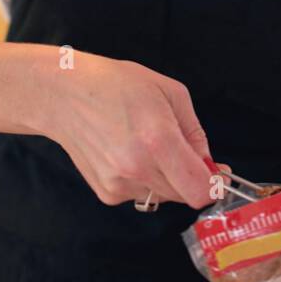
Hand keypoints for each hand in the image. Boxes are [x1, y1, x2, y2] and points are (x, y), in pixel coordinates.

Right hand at [41, 49, 227, 209]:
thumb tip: (209, 163)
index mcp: (158, 140)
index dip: (214, 186)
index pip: (199, 190)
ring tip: (148, 147)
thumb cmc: (117, 85)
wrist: (64, 95)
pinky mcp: (107, 193)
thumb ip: (195, 133)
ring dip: (168, 179)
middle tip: (183, 152)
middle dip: (192, 178)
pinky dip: (145, 180)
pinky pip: (141, 195)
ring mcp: (119, 184)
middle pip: (185, 196)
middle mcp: (138, 168)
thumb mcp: (170, 93)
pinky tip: (129, 154)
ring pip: (164, 196)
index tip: (216, 173)